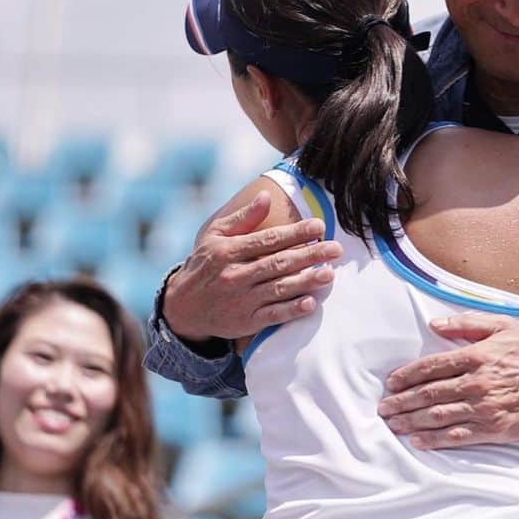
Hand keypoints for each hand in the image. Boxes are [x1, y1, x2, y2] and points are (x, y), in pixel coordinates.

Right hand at [162, 190, 342, 342]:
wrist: (182, 308)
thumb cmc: (205, 264)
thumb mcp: (215, 235)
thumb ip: (243, 217)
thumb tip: (267, 196)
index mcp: (229, 251)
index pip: (268, 240)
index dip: (295, 233)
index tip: (318, 225)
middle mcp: (235, 275)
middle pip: (278, 263)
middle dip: (310, 255)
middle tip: (336, 249)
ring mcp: (241, 300)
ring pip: (278, 289)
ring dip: (306, 281)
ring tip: (329, 274)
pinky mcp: (245, 322)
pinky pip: (272, 316)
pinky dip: (291, 310)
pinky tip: (310, 303)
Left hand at [377, 313, 518, 449]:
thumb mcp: (503, 326)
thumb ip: (468, 324)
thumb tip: (436, 324)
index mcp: (475, 356)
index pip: (431, 366)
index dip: (408, 375)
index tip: (391, 382)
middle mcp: (474, 383)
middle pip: (429, 393)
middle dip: (402, 401)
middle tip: (383, 407)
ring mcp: (482, 408)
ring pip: (437, 416)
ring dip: (411, 421)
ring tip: (393, 424)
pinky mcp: (492, 429)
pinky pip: (457, 436)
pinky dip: (434, 440)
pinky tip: (418, 441)